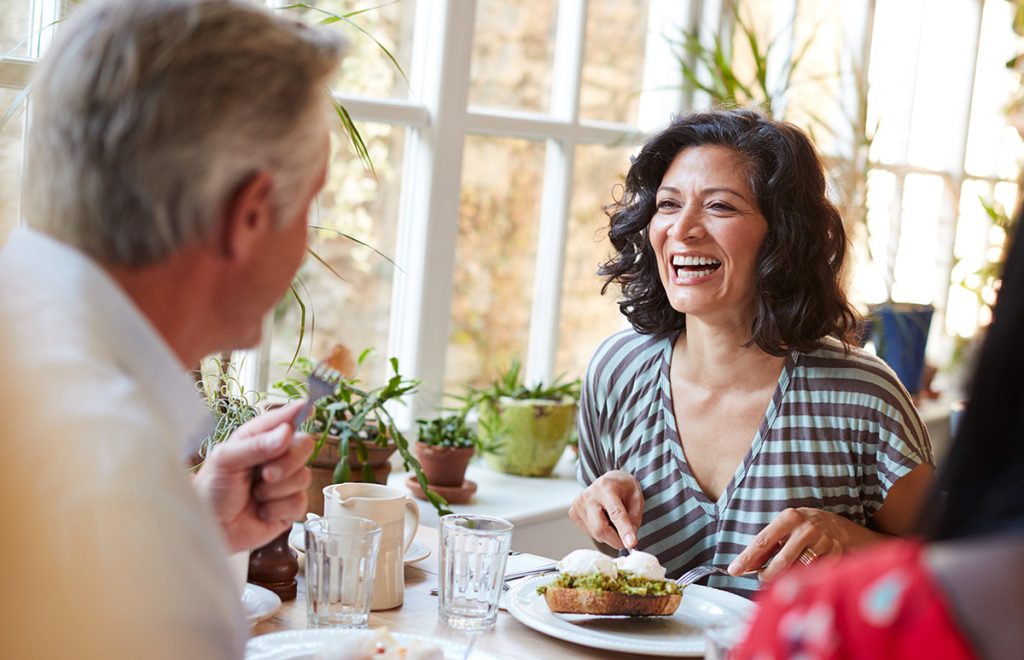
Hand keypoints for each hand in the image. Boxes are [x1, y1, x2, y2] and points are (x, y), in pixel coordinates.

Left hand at [194, 400, 313, 552]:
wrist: (210, 529)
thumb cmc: (210, 491)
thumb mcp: (225, 461)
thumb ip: (256, 445)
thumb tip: (286, 432)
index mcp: (258, 438)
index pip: (284, 419)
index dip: (298, 412)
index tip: (308, 406)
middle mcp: (275, 457)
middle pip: (305, 445)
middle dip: (288, 462)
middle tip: (266, 475)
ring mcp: (285, 482)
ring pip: (304, 477)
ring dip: (276, 490)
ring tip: (255, 496)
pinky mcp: (289, 507)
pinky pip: (300, 502)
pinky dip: (278, 509)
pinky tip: (261, 511)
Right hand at [569, 470, 643, 549]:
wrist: (608, 480)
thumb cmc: (623, 487)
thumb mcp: (637, 496)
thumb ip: (635, 517)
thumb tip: (628, 538)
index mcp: (606, 487)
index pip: (616, 513)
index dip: (624, 530)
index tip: (631, 544)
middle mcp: (589, 495)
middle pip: (600, 528)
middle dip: (615, 540)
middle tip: (626, 541)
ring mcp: (578, 504)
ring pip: (595, 533)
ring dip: (609, 535)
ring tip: (613, 520)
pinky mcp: (573, 512)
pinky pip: (589, 532)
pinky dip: (600, 532)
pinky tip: (603, 519)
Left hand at [728, 507, 845, 581]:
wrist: (838, 525)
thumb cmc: (801, 528)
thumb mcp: (783, 528)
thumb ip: (767, 546)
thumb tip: (747, 566)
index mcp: (789, 518)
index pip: (763, 541)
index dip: (747, 558)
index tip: (734, 570)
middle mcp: (807, 528)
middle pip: (782, 561)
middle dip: (769, 575)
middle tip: (762, 579)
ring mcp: (823, 541)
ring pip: (799, 570)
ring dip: (788, 577)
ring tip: (785, 573)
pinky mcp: (836, 554)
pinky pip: (815, 574)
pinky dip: (807, 577)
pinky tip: (806, 571)